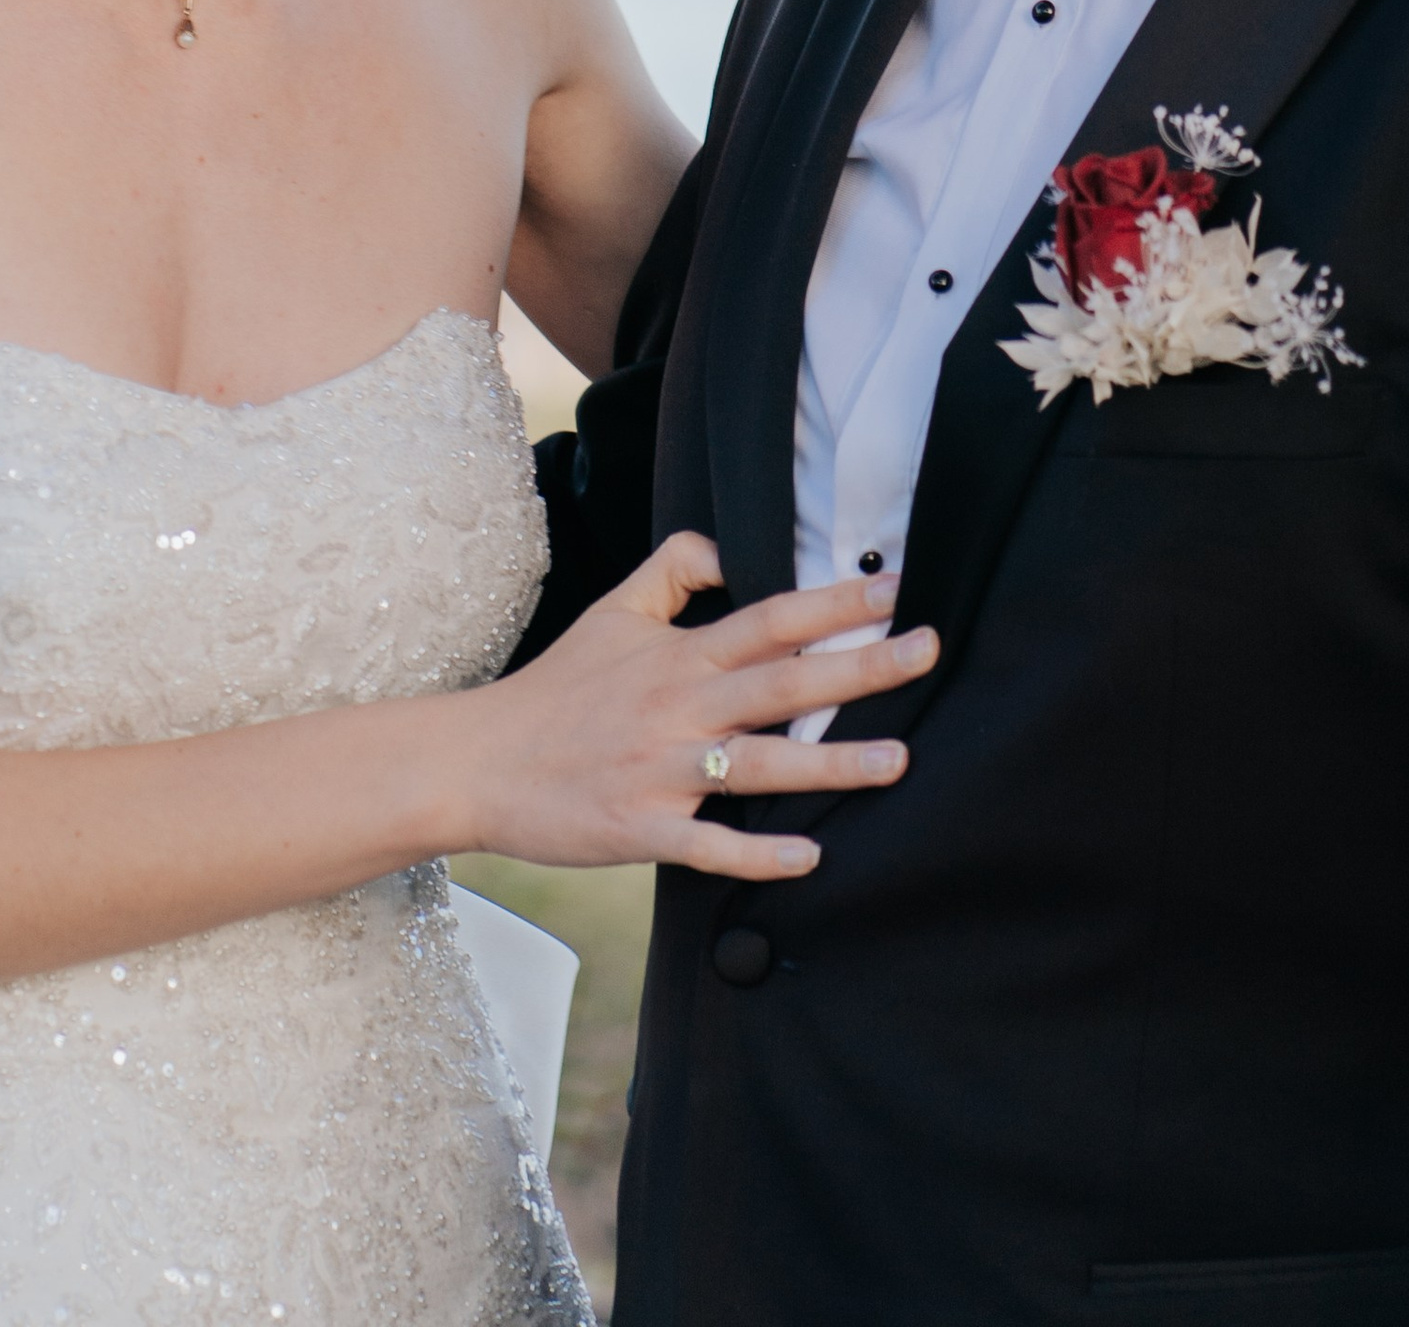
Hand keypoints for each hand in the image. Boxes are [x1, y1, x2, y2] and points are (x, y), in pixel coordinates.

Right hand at [455, 535, 936, 877]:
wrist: (481, 760)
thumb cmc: (558, 687)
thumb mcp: (614, 609)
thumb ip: (675, 571)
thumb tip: (733, 551)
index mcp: (678, 654)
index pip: (769, 618)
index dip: (833, 601)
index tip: (893, 590)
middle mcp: (678, 706)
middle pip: (783, 682)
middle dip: (861, 667)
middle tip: (926, 652)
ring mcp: (662, 770)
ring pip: (760, 763)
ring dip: (832, 763)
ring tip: (898, 760)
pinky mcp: (641, 828)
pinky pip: (709, 844)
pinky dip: (757, 853)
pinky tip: (808, 856)